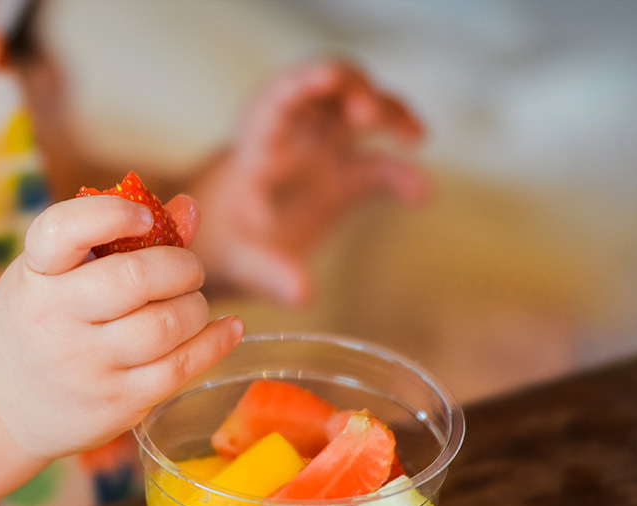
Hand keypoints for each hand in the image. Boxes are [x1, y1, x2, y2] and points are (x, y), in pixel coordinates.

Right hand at [0, 194, 243, 458]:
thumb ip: (117, 239)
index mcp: (35, 274)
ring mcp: (86, 366)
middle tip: (187, 270)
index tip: (143, 216)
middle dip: (181, 266)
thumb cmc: (38, 323)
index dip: (111, 214)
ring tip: (192, 304)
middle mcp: (55, 319)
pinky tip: (226, 328)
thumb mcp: (54, 275)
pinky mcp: (115, 403)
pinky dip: (214, 343)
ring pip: (165, 325)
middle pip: (134, 279)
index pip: (63, 230)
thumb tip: (189, 210)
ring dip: (196, 306)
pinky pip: (179, 368)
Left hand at [190, 60, 430, 305]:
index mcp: (259, 142)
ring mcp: (322, 153)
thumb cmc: (217, 245)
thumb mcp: (238, 261)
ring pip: (362, 114)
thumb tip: (306, 295)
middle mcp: (295, 136)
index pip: (282, 97)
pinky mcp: (342, 179)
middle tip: (368, 113)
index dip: (307, 81)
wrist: (215, 249)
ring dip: (390, 115)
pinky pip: (378, 166)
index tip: (331, 77)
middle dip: (356, 90)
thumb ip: (269, 274)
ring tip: (415, 136)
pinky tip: (421, 196)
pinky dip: (401, 175)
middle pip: (332, 91)